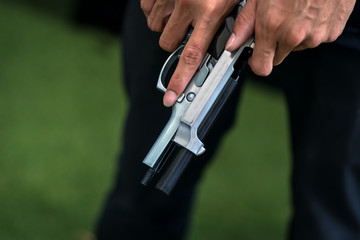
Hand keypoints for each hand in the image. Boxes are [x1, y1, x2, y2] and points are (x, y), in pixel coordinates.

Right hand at [141, 0, 238, 106]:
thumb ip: (240, 22)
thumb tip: (232, 45)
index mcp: (211, 11)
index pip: (192, 56)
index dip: (180, 80)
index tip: (171, 97)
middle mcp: (188, 4)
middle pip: (168, 43)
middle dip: (175, 41)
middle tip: (189, 27)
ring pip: (155, 26)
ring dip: (165, 24)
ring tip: (182, 11)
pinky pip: (146, 8)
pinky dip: (154, 9)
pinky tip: (169, 3)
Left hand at [225, 0, 356, 75]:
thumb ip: (246, 22)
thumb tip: (234, 42)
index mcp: (274, 27)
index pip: (261, 66)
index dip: (255, 62)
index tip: (253, 57)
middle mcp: (295, 36)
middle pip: (278, 57)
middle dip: (273, 45)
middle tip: (275, 23)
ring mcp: (315, 36)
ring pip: (297, 47)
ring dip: (293, 36)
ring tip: (294, 11)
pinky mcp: (331, 32)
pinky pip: (315, 38)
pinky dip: (311, 30)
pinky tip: (309, 11)